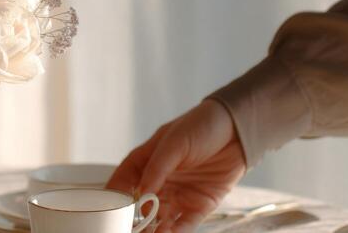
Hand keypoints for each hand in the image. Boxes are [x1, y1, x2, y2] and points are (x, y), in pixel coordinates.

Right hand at [106, 99, 246, 232]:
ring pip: (160, 219)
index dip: (114, 198)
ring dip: (154, 230)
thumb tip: (142, 192)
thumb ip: (157, 167)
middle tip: (131, 228)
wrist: (238, 129)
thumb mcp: (174, 142)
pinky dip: (176, 232)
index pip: (123, 183)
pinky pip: (185, 224)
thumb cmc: (202, 126)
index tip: (109, 210)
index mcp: (145, 163)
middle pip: (140, 207)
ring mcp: (178, 195)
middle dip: (135, 220)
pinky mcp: (199, 205)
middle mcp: (159, 182)